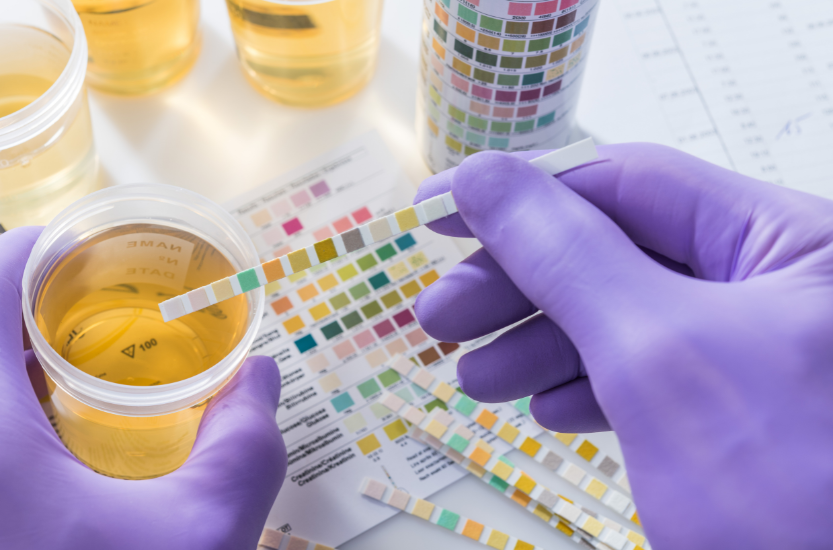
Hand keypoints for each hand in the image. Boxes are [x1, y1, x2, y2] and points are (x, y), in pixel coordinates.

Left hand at [0, 227, 285, 549]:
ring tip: (100, 360)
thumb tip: (258, 373)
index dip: (34, 250)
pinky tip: (78, 428)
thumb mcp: (207, 524)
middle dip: (44, 304)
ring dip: (34, 357)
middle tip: (107, 303)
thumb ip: (246, 440)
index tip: (84, 242)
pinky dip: (26, 405)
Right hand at [413, 144, 832, 548]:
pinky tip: (546, 409)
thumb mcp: (657, 356)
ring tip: (474, 379)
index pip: (630, 183)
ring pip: (621, 320)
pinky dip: (586, 388)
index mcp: (786, 240)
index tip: (437, 209)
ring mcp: (756, 353)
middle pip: (618, 253)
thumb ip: (567, 256)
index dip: (524, 193)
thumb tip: (482, 177)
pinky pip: (644, 379)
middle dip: (521, 284)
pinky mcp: (736, 416)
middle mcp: (775, 285)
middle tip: (440, 317)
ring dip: (539, 344)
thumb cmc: (784, 488)